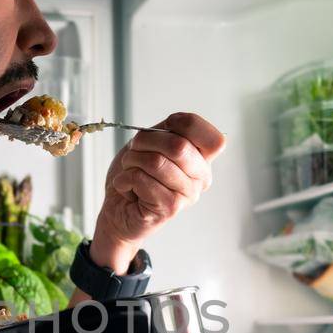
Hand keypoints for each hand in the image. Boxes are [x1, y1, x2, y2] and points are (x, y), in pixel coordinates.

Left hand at [91, 113, 225, 271]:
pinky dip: (125, 179)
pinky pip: (142, 180)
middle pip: (179, 146)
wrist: (118, 210)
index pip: (214, 139)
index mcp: (202, 159)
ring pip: (156, 162)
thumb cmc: (136, 176)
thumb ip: (166, 131)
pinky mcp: (170, 208)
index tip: (167, 125)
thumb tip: (174, 122)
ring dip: (131, 161)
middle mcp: (201, 178)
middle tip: (134, 150)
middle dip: (145, 141)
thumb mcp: (151, 144)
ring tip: (129, 171)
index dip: (186, 124)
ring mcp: (188, 195)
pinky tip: (127, 188)